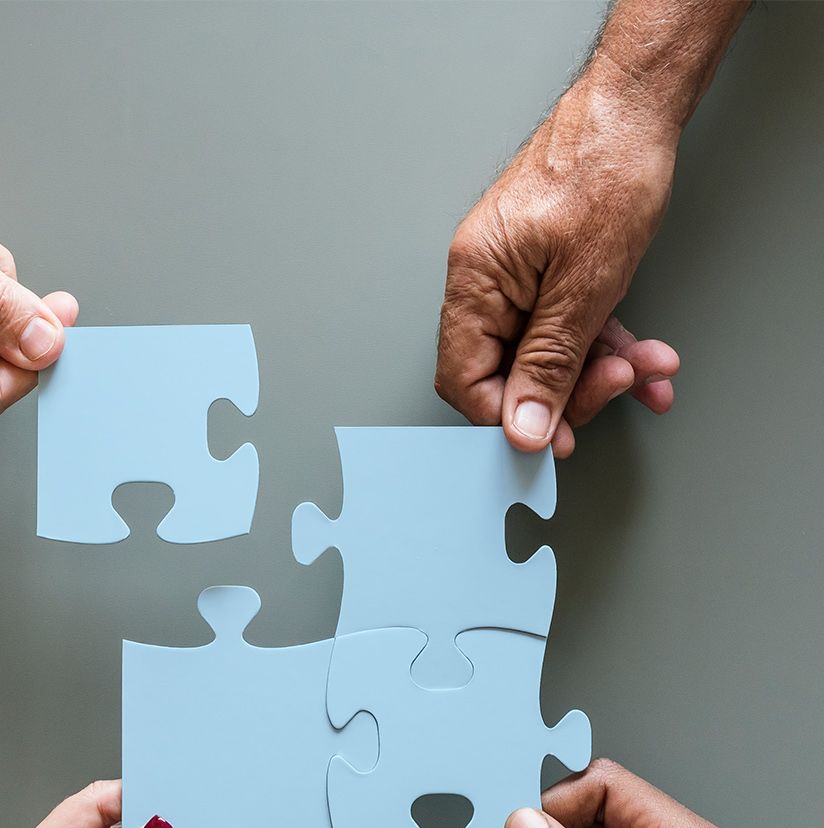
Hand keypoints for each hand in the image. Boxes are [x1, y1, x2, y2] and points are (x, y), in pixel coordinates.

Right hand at [435, 70, 679, 456]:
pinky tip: (642, 358)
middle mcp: (485, 283)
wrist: (637, 106)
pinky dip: (605, 345)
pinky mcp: (545, 272)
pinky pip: (566, 326)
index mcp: (475, 283)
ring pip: (546, 353)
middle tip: (612, 388)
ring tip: (645, 371)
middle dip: (568, 391)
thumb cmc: (606, 168)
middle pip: (508, 373)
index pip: (466, 381)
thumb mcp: (585, 284)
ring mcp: (515, 277)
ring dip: (600, 371)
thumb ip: (549, 364)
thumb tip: (522, 428)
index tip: (552, 436)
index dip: (508, 418)